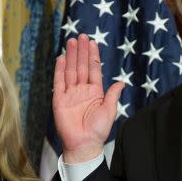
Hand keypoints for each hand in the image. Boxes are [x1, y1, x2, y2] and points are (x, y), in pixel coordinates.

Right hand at [53, 34, 125, 163]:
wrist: (83, 144)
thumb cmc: (98, 131)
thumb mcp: (109, 111)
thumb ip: (113, 96)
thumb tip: (121, 83)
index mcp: (96, 92)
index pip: (94, 69)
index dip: (93, 56)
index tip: (92, 42)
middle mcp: (82, 90)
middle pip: (82, 66)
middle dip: (81, 51)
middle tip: (81, 36)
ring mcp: (70, 94)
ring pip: (71, 71)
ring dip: (72, 56)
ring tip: (71, 41)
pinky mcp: (59, 100)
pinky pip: (59, 82)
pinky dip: (60, 70)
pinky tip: (62, 58)